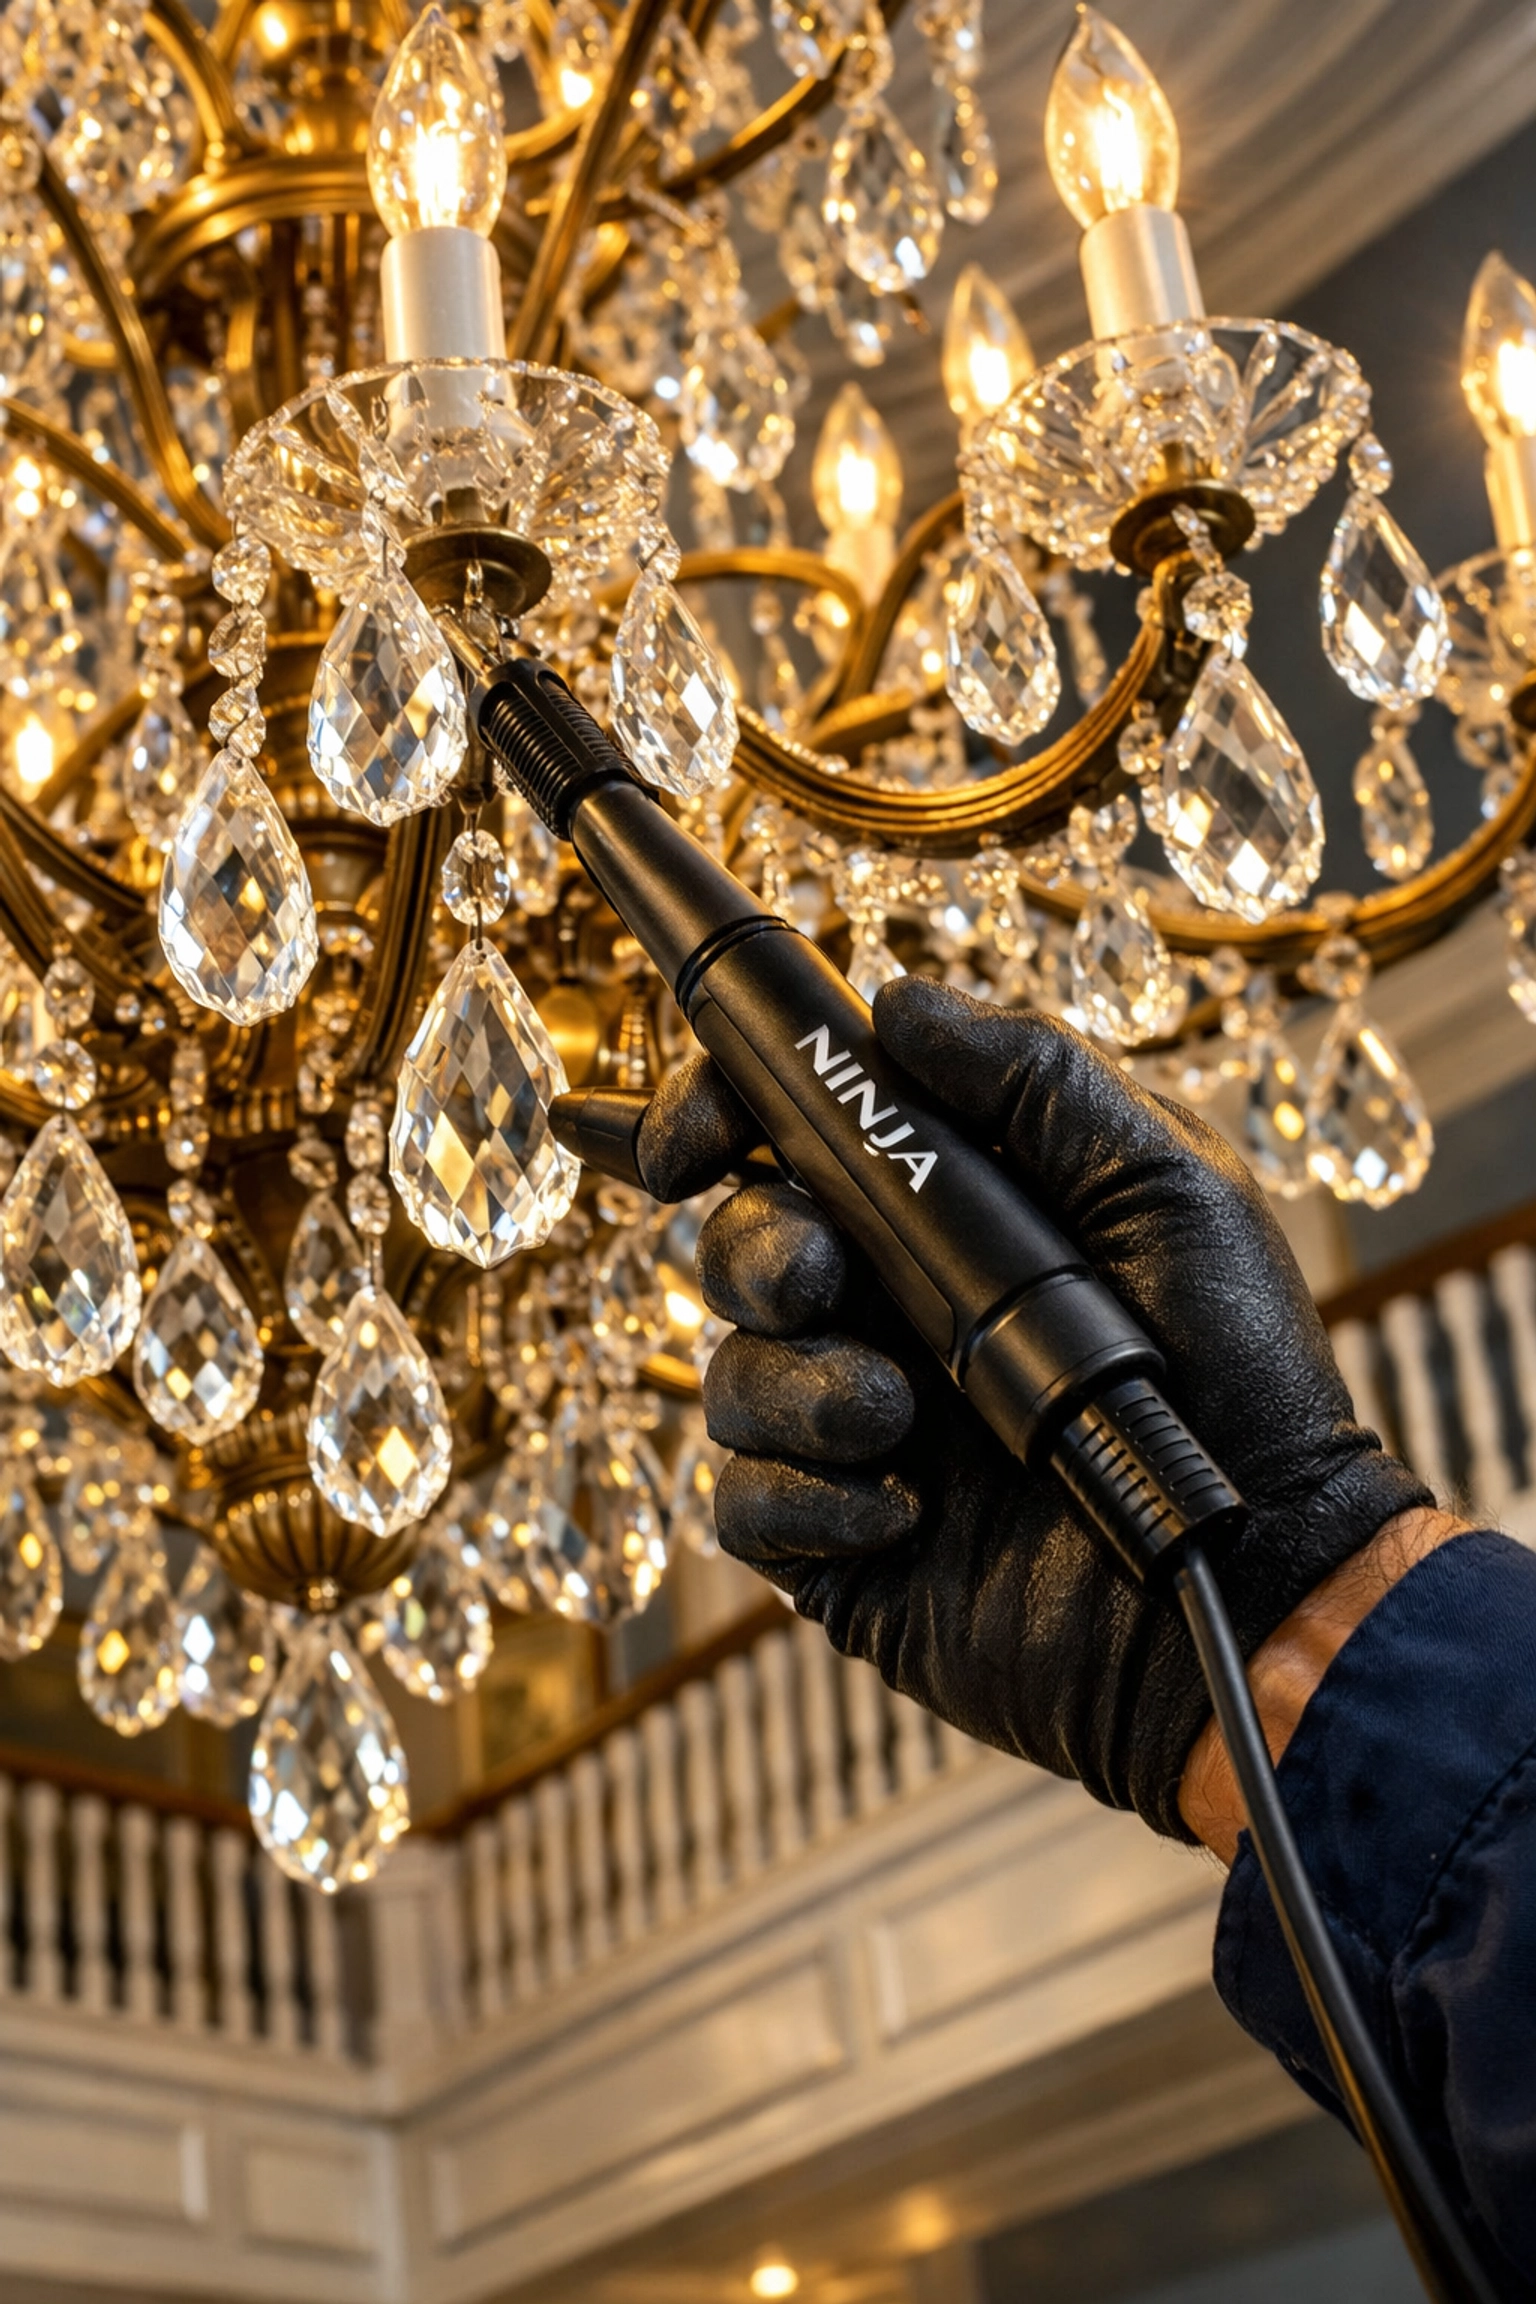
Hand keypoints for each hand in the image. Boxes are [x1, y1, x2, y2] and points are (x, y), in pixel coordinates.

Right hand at [636, 977, 1430, 1838]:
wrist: (1253, 1571)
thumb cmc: (1239, 1377)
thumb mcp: (1165, 1186)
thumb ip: (1036, 1077)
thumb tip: (897, 1001)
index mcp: (946, 1215)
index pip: (790, 1133)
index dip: (713, 1111)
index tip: (692, 1138)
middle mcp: (887, 1309)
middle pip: (737, 1241)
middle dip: (755, 1251)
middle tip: (820, 1282)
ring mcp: (855, 1426)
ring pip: (731, 1373)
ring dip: (805, 1386)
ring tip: (901, 1419)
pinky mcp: (838, 1540)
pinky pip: (743, 1501)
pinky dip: (807, 1497)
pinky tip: (902, 1509)